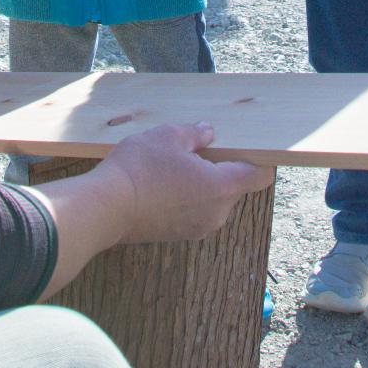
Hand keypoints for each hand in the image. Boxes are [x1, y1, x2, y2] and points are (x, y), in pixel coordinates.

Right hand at [37, 123, 269, 295]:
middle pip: (235, 186)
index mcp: (222, 186)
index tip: (245, 147)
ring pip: (214, 199)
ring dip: (202, 184)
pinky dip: (188, 198)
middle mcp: (218, 212)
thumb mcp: (168, 136)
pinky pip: (196, 211)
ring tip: (173, 166)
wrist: (105, 208)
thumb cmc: (139, 169)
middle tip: (196, 150)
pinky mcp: (180, 234)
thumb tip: (208, 133)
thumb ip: (196, 133)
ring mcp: (199, 227)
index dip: (259, 159)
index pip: (261, 176)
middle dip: (222, 168)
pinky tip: (162, 184)